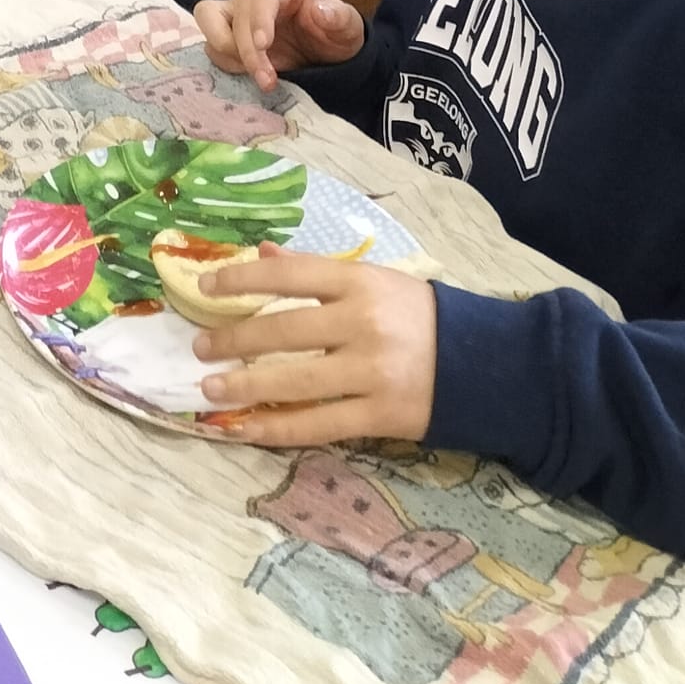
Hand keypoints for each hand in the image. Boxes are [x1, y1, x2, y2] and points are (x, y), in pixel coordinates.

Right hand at [194, 0, 363, 92]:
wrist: (326, 56)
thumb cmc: (335, 35)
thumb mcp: (348, 27)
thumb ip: (339, 17)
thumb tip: (321, 9)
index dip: (258, 19)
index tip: (264, 46)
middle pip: (232, 13)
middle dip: (245, 49)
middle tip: (266, 79)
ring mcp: (236, 14)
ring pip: (210, 22)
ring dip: (229, 54)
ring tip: (258, 77)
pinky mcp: (228, 35)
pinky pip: (212, 45)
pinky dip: (226, 63)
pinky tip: (249, 75)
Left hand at [194, 249, 436, 445]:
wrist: (486, 363)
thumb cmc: (419, 316)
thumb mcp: (374, 280)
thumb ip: (317, 271)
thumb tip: (263, 254)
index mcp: (359, 282)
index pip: (288, 276)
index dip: (242, 279)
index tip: (206, 287)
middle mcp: (362, 323)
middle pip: (283, 330)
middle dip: (234, 339)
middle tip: (198, 347)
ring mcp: (371, 371)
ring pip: (294, 381)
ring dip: (245, 386)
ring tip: (211, 390)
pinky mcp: (380, 415)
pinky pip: (318, 425)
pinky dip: (277, 429)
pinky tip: (246, 429)